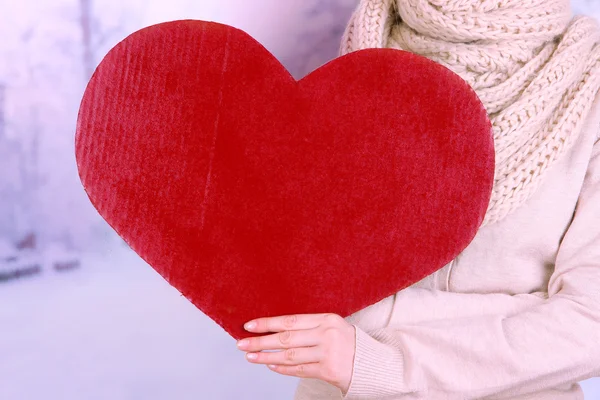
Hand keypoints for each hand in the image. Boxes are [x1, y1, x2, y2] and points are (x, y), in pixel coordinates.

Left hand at [236, 313, 355, 393]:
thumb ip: (308, 325)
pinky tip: (271, 365)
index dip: (268, 323)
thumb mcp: (331, 325)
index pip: (290, 320)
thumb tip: (274, 328)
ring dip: (267, 357)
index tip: (249, 325)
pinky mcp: (328, 371)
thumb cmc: (346, 341)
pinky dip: (283, 368)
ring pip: (289, 356)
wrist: (371, 362)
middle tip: (242, 344)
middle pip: (286, 339)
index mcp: (326, 318)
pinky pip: (299, 370)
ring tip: (251, 357)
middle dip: (261, 342)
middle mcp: (327, 335)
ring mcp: (328, 354)